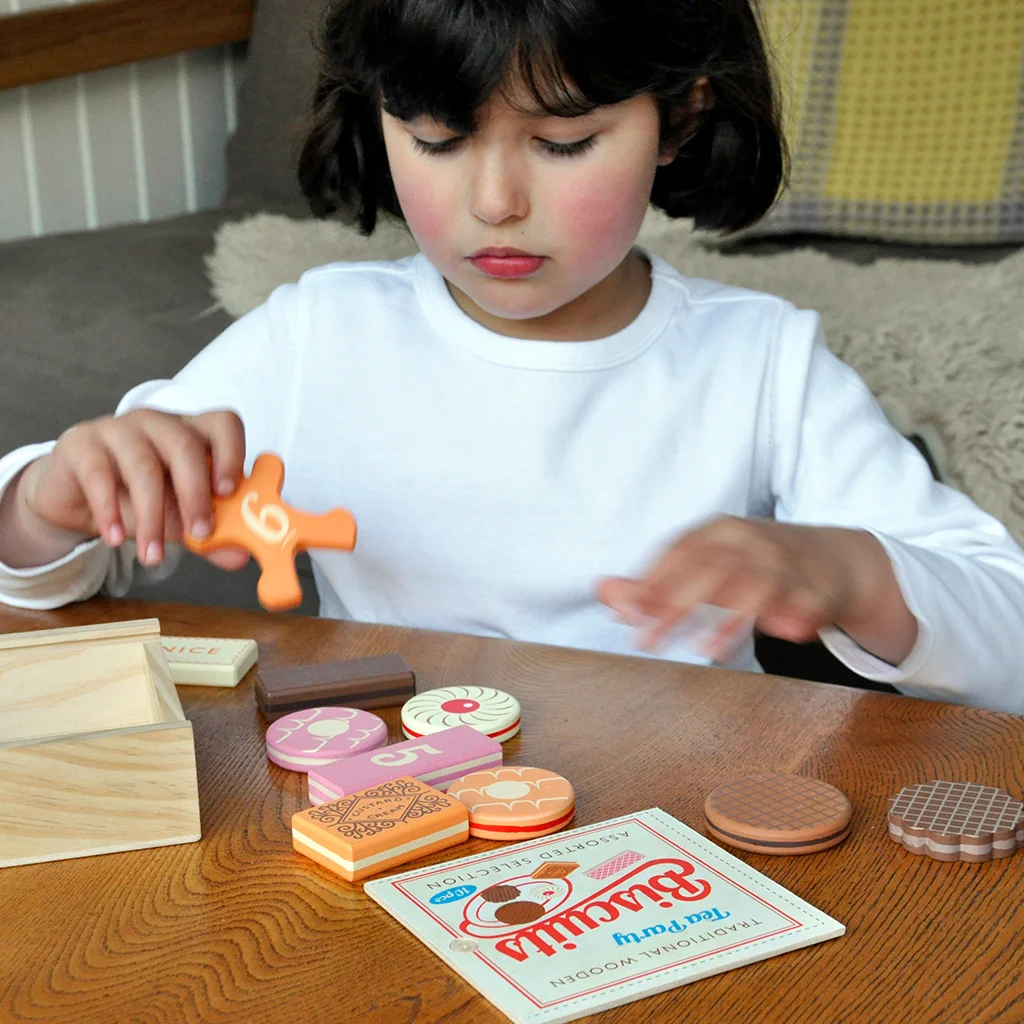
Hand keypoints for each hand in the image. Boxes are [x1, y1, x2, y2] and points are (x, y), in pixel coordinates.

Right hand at [7, 409, 249, 570]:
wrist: (78, 500)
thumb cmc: (140, 499)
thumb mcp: (179, 518)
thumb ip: (210, 535)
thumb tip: (239, 556)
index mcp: (192, 433)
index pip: (223, 424)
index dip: (232, 454)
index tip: (230, 492)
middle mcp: (159, 423)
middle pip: (184, 445)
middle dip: (195, 494)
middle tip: (200, 534)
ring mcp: (119, 428)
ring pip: (143, 465)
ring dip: (152, 517)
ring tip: (153, 555)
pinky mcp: (81, 443)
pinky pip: (99, 475)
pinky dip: (109, 512)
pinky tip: (116, 539)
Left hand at [596, 516, 916, 664]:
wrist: (835, 560)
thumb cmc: (754, 566)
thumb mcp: (705, 566)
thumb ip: (654, 584)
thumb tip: (604, 593)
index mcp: (717, 531)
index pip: (678, 553)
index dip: (651, 583)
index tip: (627, 615)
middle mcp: (748, 540)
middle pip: (707, 570)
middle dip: (675, 606)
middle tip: (648, 642)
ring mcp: (783, 561)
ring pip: (752, 586)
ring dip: (729, 619)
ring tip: (706, 650)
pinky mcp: (813, 586)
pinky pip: (797, 603)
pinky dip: (782, 619)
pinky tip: (771, 637)